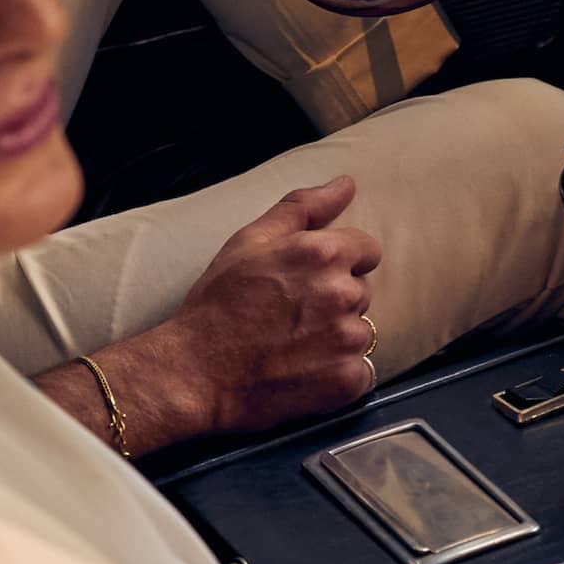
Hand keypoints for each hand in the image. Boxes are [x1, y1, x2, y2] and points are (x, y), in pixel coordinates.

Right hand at [168, 175, 382, 433]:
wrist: (196, 372)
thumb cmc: (217, 304)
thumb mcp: (250, 241)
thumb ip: (303, 207)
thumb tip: (346, 184)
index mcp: (323, 253)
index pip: (366, 250)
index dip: (340, 264)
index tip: (311, 282)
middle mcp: (342, 293)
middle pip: (361, 291)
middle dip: (334, 301)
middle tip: (291, 316)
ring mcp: (347, 339)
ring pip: (361, 332)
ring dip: (336, 339)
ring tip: (295, 347)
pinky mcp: (347, 380)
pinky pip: (361, 373)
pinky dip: (339, 375)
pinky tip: (304, 372)